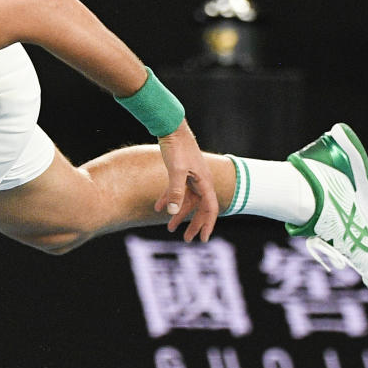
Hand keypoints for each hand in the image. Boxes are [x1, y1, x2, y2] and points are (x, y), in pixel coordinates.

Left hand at [154, 120, 218, 241]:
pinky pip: (176, 190)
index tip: (203, 239)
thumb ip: (175, 192)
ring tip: (170, 228)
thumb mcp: (176, 171)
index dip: (207, 225)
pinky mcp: (180, 172)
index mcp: (205, 182)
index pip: (210, 209)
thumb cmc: (177, 147)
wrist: (171, 128)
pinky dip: (168, 199)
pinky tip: (157, 208)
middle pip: (199, 207)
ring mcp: (191, 177)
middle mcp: (201, 181)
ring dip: (178, 213)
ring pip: (186, 200)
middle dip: (193, 224)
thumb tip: (173, 212)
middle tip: (187, 239)